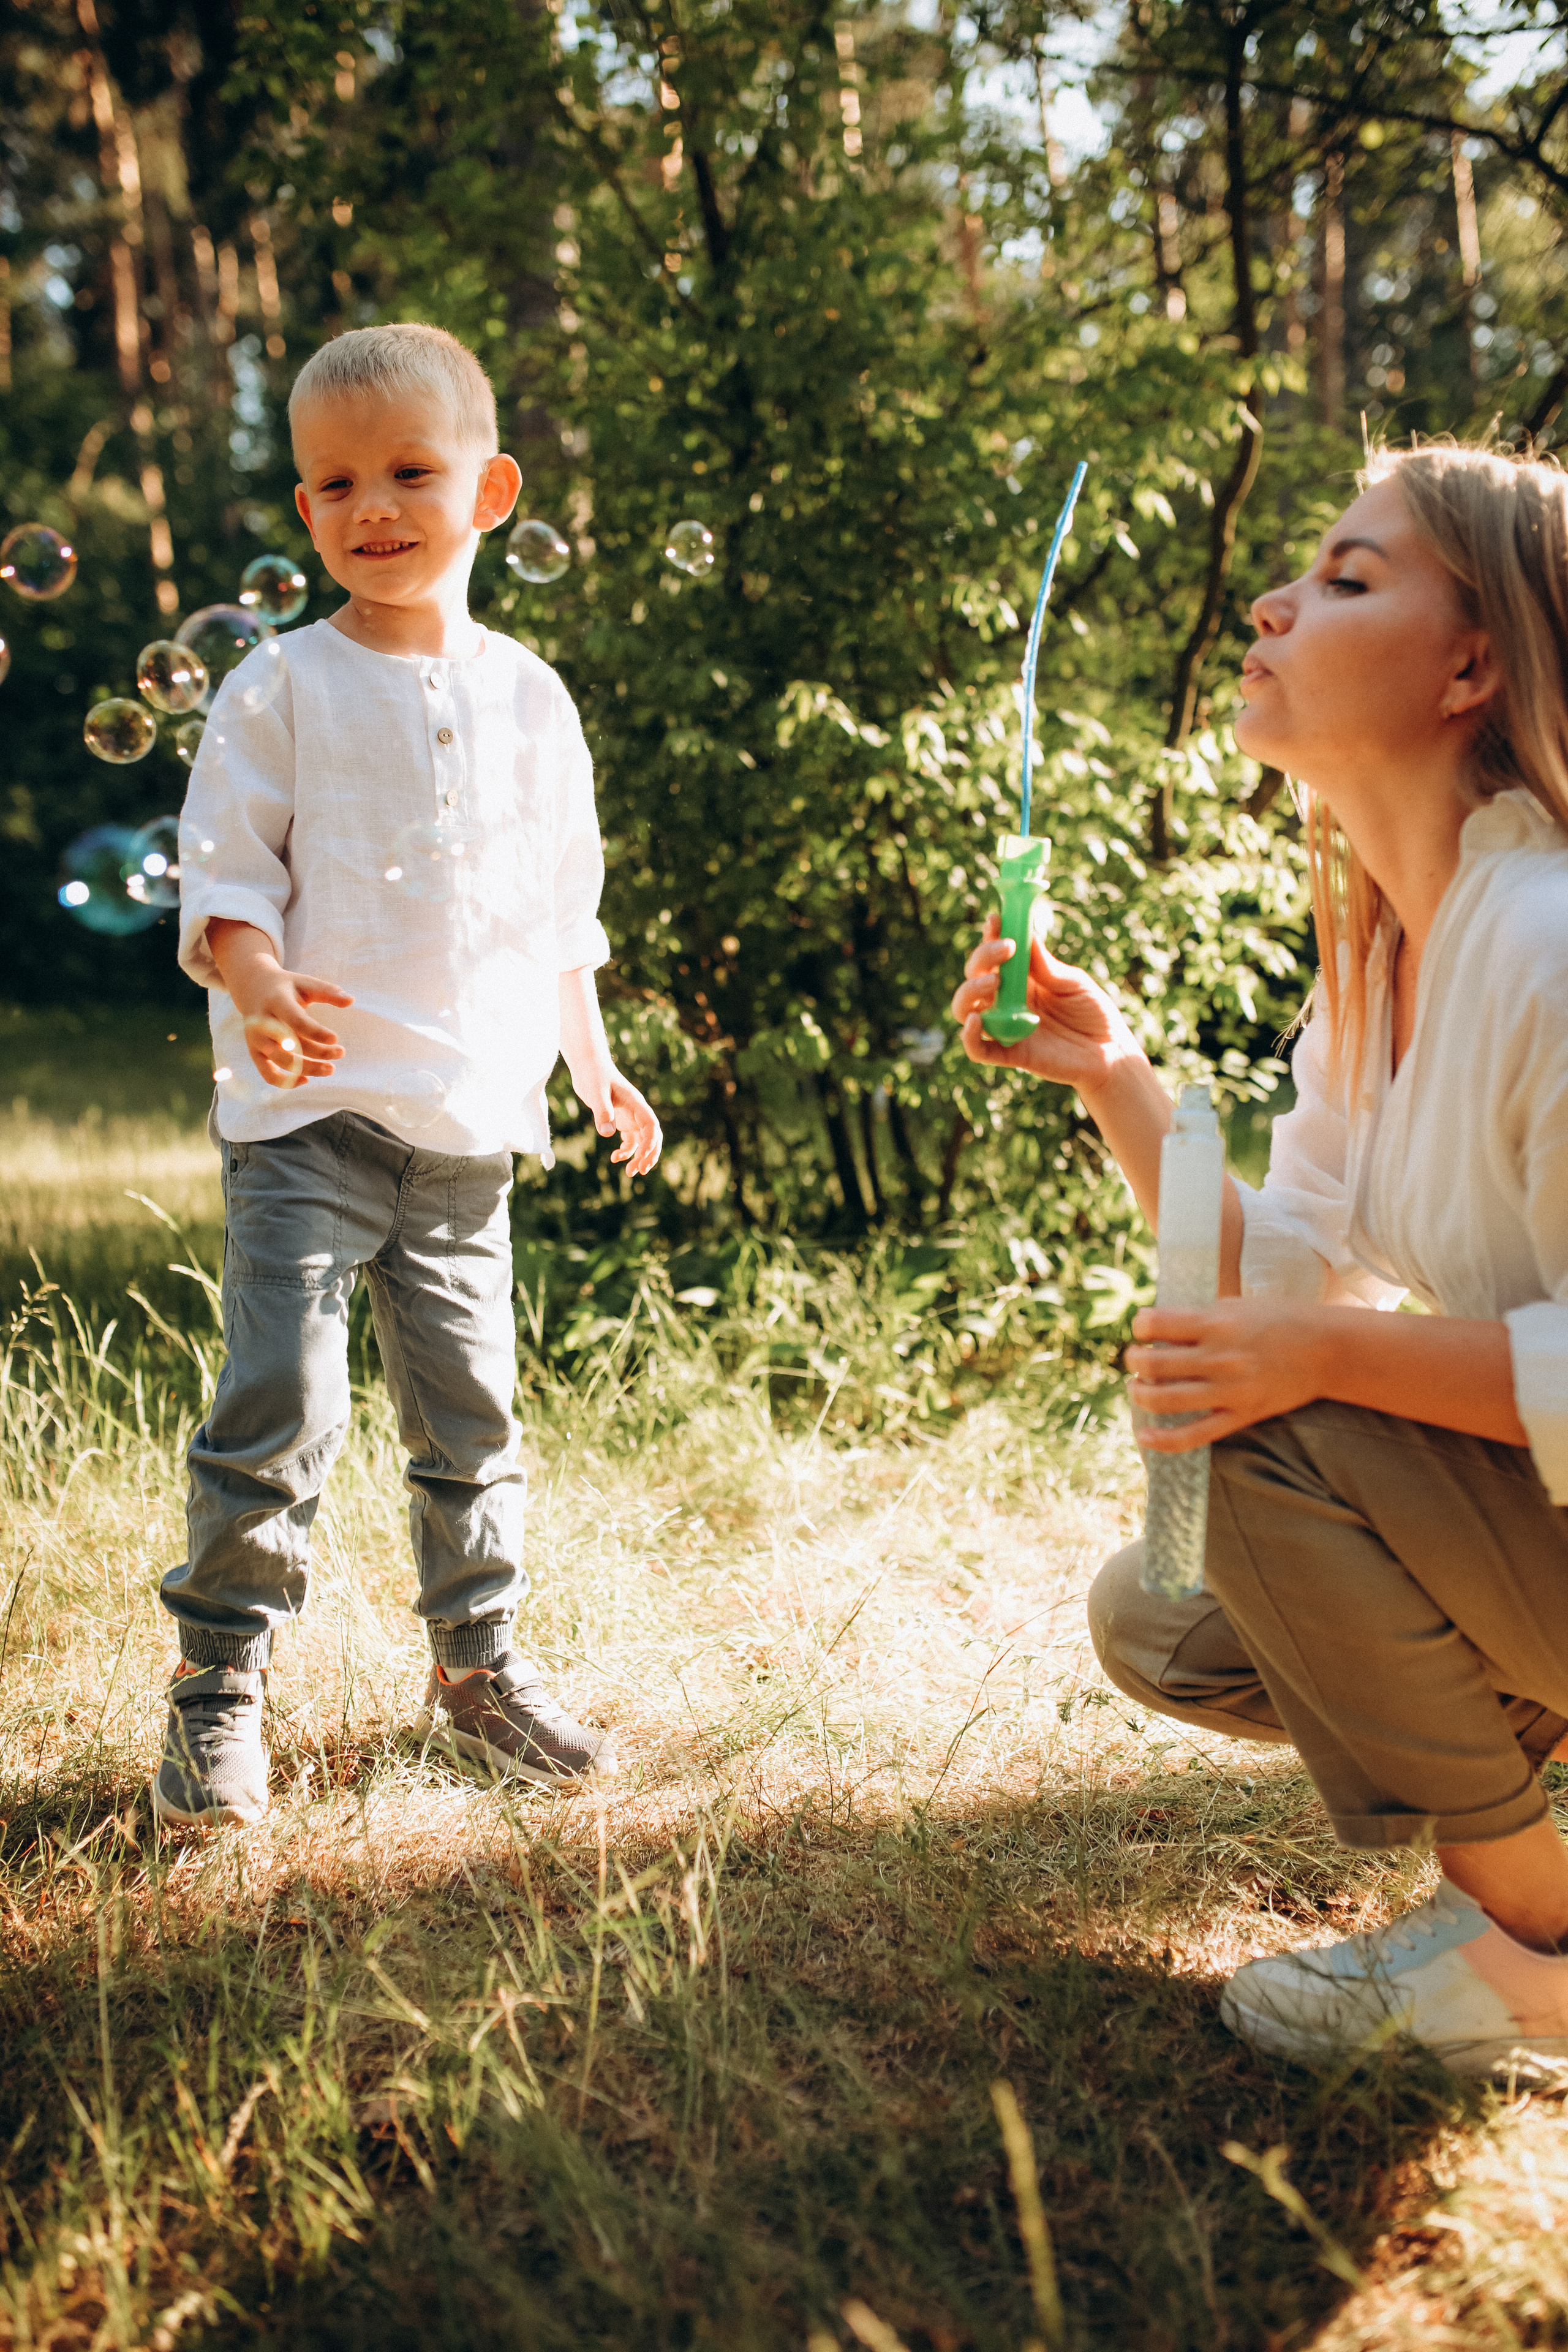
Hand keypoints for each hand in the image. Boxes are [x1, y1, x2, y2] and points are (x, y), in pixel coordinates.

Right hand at [239, 971, 352, 1087]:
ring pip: (282, 1061)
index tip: (335, 1039)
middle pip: (292, 1044)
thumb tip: (352, 1000)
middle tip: (341, 1052)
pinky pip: (267, 1074)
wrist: (251, 987)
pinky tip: (306, 1079)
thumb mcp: (305, 983)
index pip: (296, 1021)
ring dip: (308, 1069)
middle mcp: (262, 1022)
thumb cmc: (286, 987)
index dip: (316, 1033)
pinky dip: (286, 1082)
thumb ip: (328, 991)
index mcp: (276, 1002)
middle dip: (318, 1052)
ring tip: (331, 1069)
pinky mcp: (254, 1052)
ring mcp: (256, 1039)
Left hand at [573, 1065, 662, 1177]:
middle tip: (640, 1171)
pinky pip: (629, 1140)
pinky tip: (615, 1158)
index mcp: (636, 1104)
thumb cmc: (593, 1075)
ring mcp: (630, 1117)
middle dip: (649, 1155)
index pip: (651, 1126)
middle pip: (652, 1136)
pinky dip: (625, 1151)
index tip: (642, 1157)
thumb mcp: (595, 1093)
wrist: (588, 1066)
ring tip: (629, 1173)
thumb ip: (602, 1112)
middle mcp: (636, 1112)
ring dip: (638, 1157)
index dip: (650, 1143)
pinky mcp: (620, 1120)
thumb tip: (608, 1133)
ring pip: (641, 1141)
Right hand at [950, 912, 1143, 1095]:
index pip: (995, 954)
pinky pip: (977, 1049)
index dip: (991, 936)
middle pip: (974, 975)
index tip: (996, 920)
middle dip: (982, 957)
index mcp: (1021, 978)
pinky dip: (969, 1036)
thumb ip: (1047, 966)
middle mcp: (1006, 1000)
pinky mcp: (1009, 1054)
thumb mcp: (1073, 983)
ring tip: (994, 981)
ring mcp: (1004, 1026)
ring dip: (970, 990)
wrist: (1111, 1052)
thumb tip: (1027, 935)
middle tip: (1006, 949)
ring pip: (965, 1008)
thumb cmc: (1093, 1013)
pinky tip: (977, 1020)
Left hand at [1127, 1298, 1327, 1452]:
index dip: (1140, 1326)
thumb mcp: (1236, 1306)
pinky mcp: (1240, 1416)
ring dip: (1140, 1394)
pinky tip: (1143, 1436)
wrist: (1328, 1350)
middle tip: (1135, 1360)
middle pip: (1152, 1364)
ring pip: (1164, 1400)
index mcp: (1217, 1322)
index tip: (1143, 1329)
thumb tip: (1158, 1330)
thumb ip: (1199, 1318)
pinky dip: (1162, 1440)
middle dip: (1133, 1361)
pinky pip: (1193, 1435)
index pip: (1155, 1324)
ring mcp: (1230, 1390)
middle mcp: (1219, 1357)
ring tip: (1138, 1388)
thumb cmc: (1280, 1320)